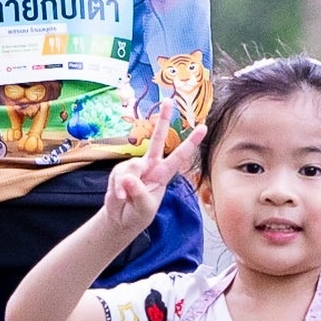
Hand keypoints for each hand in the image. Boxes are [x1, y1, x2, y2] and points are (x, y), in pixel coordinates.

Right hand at [95, 117, 197, 246]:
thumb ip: (139, 194)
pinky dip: (117, 188)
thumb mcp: (144, 210)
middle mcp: (150, 166)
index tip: (203, 128)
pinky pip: (118, 175)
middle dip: (162, 120)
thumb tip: (130, 178)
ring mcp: (134, 166)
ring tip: (125, 198)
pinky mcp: (120, 170)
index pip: (179, 157)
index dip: (190, 143)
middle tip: (168, 101)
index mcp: (163, 174)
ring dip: (126, 185)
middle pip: (156, 140)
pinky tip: (119, 197)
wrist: (121, 219)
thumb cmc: (138, 214)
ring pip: (131, 167)